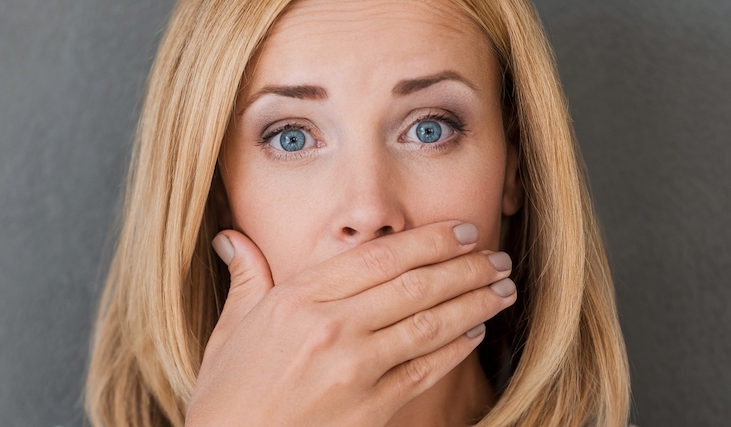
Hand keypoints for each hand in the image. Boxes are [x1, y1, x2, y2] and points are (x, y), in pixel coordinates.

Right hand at [186, 221, 516, 426]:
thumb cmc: (226, 396)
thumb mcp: (230, 329)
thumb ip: (246, 278)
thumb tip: (231, 239)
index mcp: (298, 300)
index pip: (378, 257)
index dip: (427, 240)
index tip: (460, 231)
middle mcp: (330, 329)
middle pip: (414, 285)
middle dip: (465, 267)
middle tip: (497, 256)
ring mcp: (354, 371)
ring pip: (429, 325)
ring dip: (474, 303)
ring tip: (503, 289)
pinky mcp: (371, 410)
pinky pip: (425, 371)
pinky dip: (456, 349)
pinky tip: (476, 332)